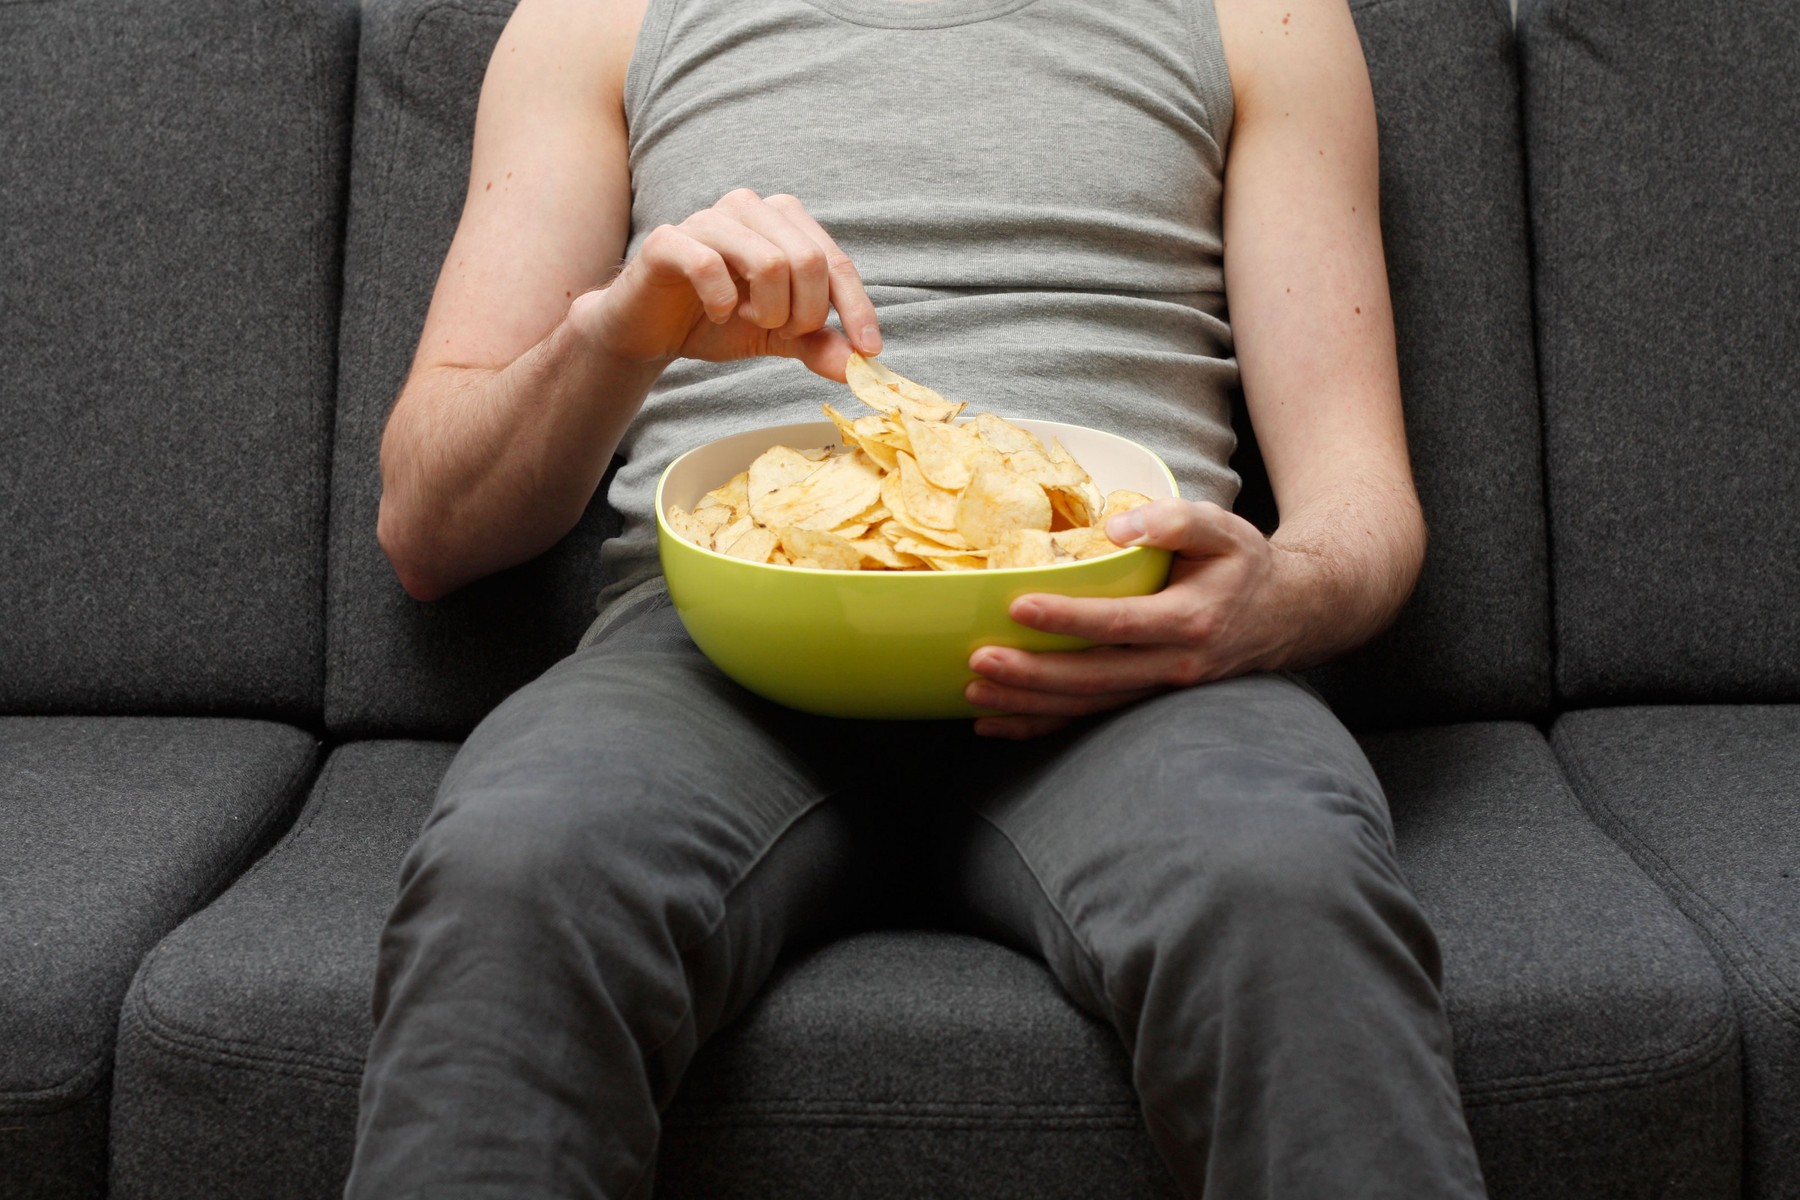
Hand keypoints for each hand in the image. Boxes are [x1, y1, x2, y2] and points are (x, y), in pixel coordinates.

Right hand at [567, 189, 880, 380]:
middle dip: (803, 313)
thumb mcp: (777, 336)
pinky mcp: (669, 240)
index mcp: (784, 221)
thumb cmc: (715, 320)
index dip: (857, 308)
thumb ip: (818, 344)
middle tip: (778, 330)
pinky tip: (717, 313)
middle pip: (809, 260)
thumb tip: (862, 367)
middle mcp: (751, 207)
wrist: (648, 329)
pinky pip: (710, 266)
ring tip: (747, 320)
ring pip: (768, 262)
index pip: (836, 262)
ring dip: (767, 310)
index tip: (870, 351)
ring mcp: (708, 218)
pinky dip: (722, 303)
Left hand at [966, 498, 1300, 738]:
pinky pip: (1089, 721)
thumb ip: (1175, 520)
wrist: (1286, 615)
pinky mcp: (1145, 701)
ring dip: (1029, 705)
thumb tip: (1116, 526)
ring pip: (1086, 707)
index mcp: (1191, 620)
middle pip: (1094, 677)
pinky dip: (1040, 726)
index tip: (1018, 606)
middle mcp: (1174, 666)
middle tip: (979, 661)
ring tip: (975, 693)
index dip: (1068, 618)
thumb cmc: (1244, 565)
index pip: (1121, 623)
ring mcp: (1159, 691)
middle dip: (1032, 674)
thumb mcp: (1223, 529)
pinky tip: (997, 723)